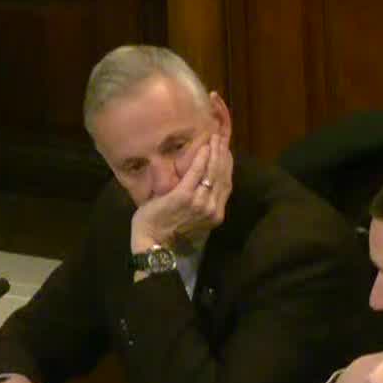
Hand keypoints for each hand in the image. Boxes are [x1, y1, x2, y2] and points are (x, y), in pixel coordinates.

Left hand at [129, 131, 232, 253]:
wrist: (154, 245)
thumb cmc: (168, 233)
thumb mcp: (190, 219)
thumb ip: (198, 203)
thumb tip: (198, 184)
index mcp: (214, 214)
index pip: (226, 185)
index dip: (227, 166)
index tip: (227, 151)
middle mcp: (211, 208)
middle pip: (222, 176)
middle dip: (223, 155)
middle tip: (222, 137)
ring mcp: (199, 202)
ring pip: (212, 172)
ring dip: (214, 152)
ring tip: (215, 138)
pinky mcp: (183, 197)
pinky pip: (196, 174)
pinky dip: (200, 159)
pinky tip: (203, 147)